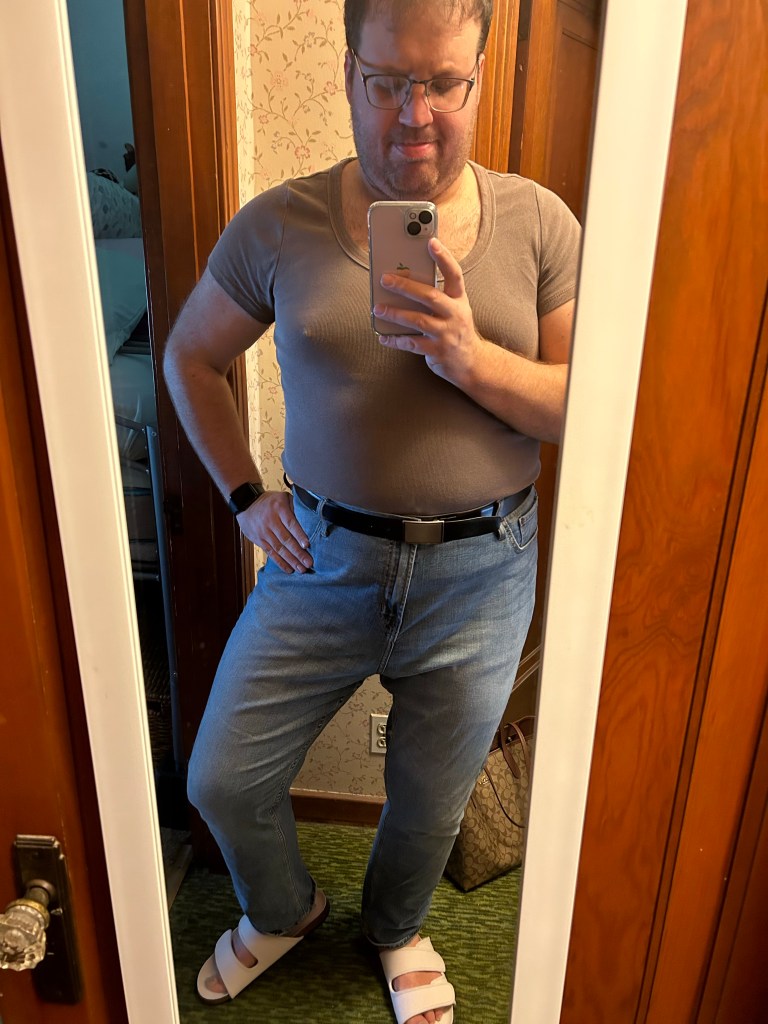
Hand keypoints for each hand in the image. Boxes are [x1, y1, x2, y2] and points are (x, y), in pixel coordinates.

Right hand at [236, 491, 312, 573]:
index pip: (291, 523)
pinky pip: (270, 553)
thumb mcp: (283, 497)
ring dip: (291, 560)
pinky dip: (280, 562)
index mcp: (279, 508)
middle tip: (309, 563)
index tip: (307, 545)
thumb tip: (310, 519)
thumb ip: (295, 506)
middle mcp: (270, 521)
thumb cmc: (270, 501)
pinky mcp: (259, 540)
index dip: (299, 535)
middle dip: (298, 553)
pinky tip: (289, 569)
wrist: (246, 503)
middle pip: (285, 539)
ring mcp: (264, 532)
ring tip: (301, 569)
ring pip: (279, 549)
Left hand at [373, 238, 482, 386]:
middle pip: (430, 296)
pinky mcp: (437, 351)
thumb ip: (436, 296)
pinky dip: (395, 340)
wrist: (472, 363)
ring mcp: (447, 334)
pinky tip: (383, 337)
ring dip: (395, 313)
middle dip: (406, 286)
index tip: (431, 242)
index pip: (454, 274)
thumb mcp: (454, 309)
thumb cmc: (456, 330)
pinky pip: (411, 344)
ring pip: (418, 320)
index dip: (443, 257)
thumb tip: (404, 281)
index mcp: (459, 300)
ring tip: (378, 308)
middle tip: (385, 279)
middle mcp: (455, 314)